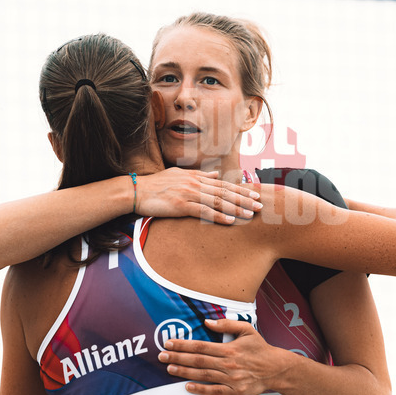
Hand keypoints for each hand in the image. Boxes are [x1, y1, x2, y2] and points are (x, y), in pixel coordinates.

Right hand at [135, 169, 260, 224]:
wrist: (136, 191)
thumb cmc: (156, 185)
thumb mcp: (179, 175)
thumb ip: (199, 175)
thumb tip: (217, 174)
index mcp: (196, 178)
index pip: (223, 184)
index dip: (240, 190)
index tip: (255, 194)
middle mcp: (195, 184)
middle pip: (224, 192)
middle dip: (244, 199)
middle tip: (260, 206)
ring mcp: (189, 194)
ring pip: (217, 201)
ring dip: (235, 208)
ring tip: (250, 214)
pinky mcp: (181, 205)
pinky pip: (203, 211)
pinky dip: (217, 216)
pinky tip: (229, 220)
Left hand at [158, 319, 291, 394]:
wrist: (276, 369)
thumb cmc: (260, 348)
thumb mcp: (247, 329)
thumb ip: (227, 324)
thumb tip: (207, 321)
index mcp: (229, 348)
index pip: (201, 346)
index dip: (183, 345)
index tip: (169, 343)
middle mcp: (228, 363)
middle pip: (198, 360)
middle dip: (177, 358)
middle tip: (161, 356)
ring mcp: (231, 378)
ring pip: (203, 375)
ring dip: (184, 372)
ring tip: (169, 369)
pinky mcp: (234, 391)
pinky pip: (214, 391)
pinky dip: (200, 389)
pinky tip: (187, 387)